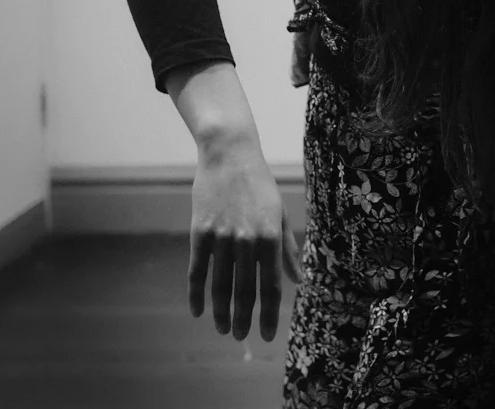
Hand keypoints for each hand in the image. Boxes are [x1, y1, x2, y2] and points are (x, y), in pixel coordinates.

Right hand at [185, 145, 301, 341]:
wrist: (230, 155)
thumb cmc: (260, 186)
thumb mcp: (280, 214)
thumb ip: (288, 249)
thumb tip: (298, 280)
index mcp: (271, 237)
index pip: (272, 285)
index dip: (270, 313)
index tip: (269, 335)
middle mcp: (248, 240)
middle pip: (244, 290)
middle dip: (243, 319)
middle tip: (241, 338)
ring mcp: (222, 237)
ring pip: (220, 285)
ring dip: (221, 311)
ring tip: (223, 329)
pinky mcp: (200, 232)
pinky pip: (197, 270)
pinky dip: (197, 294)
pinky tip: (199, 311)